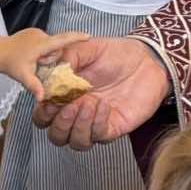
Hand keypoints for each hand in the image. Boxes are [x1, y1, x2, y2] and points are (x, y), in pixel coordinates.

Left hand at [0, 28, 94, 101]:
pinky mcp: (33, 32)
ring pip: (49, 45)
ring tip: (33, 60)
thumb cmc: (11, 63)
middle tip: (39, 64)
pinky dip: (41, 49)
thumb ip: (34, 86)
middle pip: (55, 47)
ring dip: (45, 54)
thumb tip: (42, 99)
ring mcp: (36, 32)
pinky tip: (30, 55)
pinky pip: (44, 42)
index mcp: (42, 44)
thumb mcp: (23, 76)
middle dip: (51, 57)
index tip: (88, 36)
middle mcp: (41, 35)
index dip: (76, 37)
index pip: (62, 39)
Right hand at [32, 36, 169, 149]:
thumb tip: (50, 70)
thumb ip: (67, 57)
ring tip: (88, 103)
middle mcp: (77, 112)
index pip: (44, 114)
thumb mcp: (88, 47)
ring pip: (75, 142)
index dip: (43, 111)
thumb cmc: (117, 53)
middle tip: (70, 106)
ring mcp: (94, 122)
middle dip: (59, 124)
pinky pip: (98, 136)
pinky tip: (103, 105)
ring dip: (77, 126)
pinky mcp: (112, 128)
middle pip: (56, 135)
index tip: (49, 100)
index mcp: (66, 95)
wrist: (147, 59)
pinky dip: (97, 124)